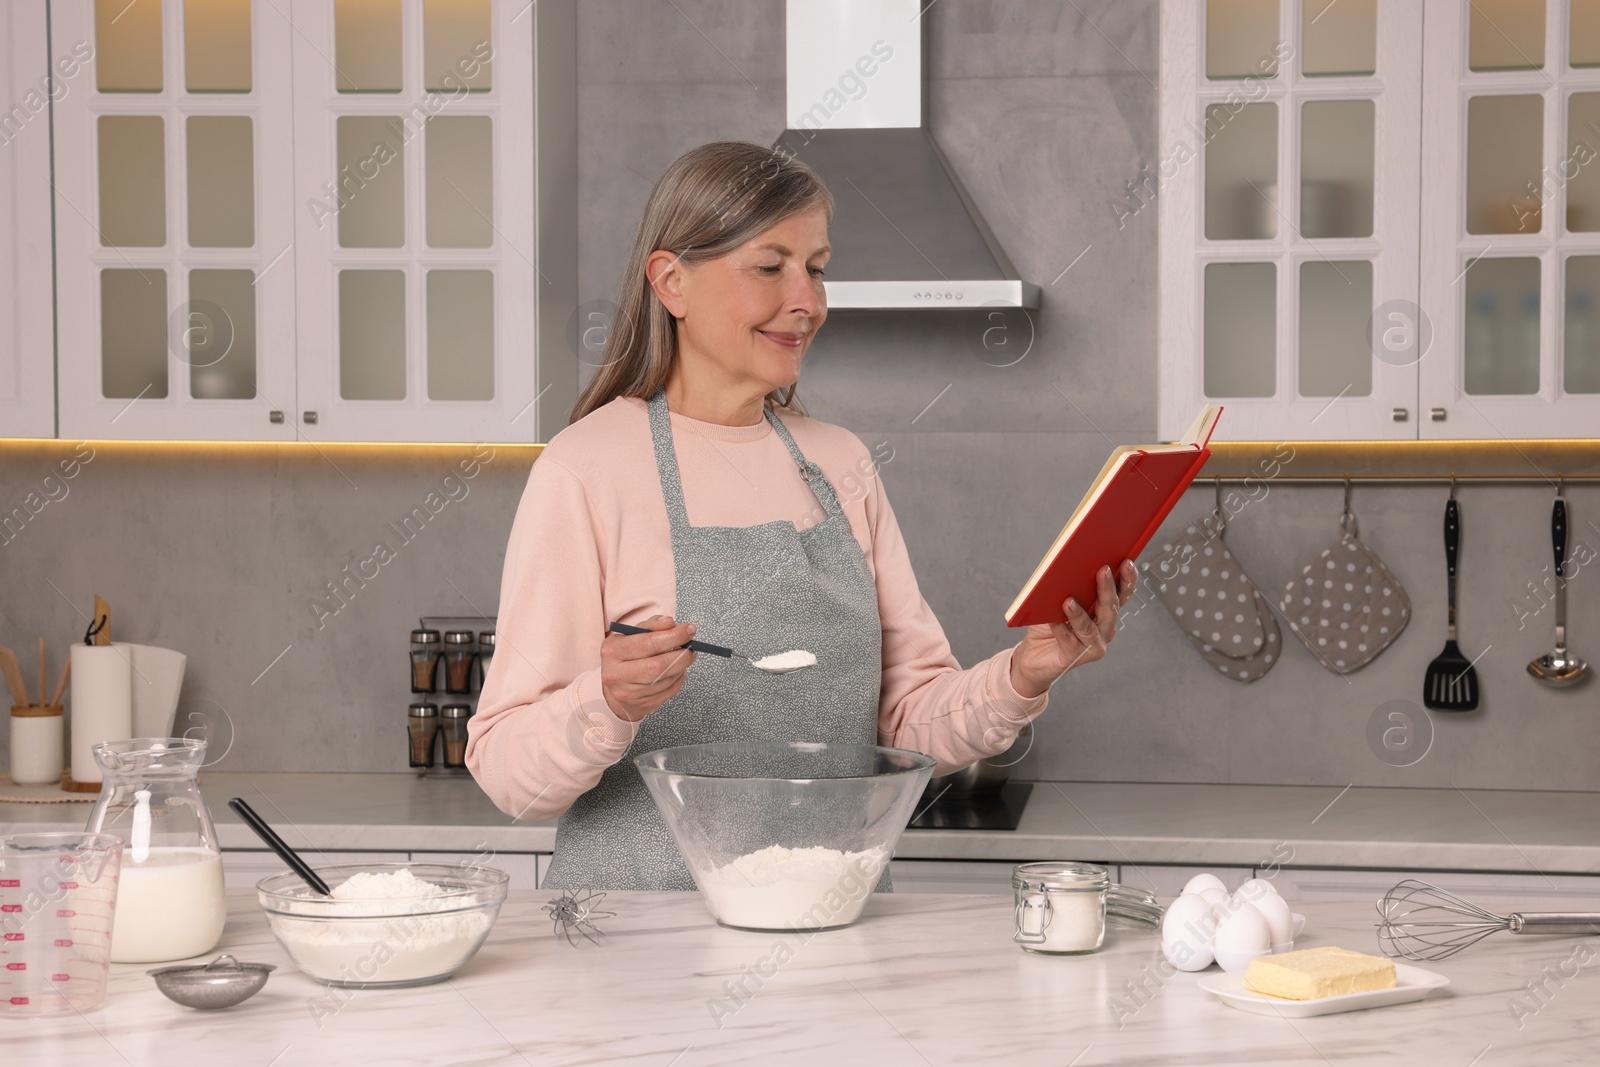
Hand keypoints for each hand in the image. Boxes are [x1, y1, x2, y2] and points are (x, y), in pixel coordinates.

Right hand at [601, 615, 697, 722]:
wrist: (615, 688)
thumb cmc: (626, 656)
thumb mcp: (631, 635)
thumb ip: (651, 625)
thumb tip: (670, 623)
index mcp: (612, 651)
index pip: (648, 643)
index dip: (673, 636)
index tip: (688, 630)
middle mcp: (616, 674)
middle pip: (658, 665)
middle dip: (681, 654)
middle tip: (691, 647)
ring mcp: (628, 693)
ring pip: (666, 680)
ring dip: (682, 666)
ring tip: (685, 657)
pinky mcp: (642, 706)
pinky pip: (669, 691)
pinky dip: (679, 678)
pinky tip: (678, 670)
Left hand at [1009, 561, 1136, 698]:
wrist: (1033, 654)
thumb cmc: (1049, 623)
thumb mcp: (1059, 600)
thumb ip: (1069, 587)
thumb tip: (1067, 567)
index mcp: (1104, 610)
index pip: (1122, 593)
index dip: (1127, 579)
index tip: (1127, 561)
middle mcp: (1104, 628)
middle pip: (1110, 607)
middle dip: (1107, 588)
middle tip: (1103, 570)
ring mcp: (1093, 644)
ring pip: (1090, 628)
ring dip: (1080, 613)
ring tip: (1068, 601)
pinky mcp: (1075, 656)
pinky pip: (1069, 640)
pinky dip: (1060, 629)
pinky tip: (1052, 620)